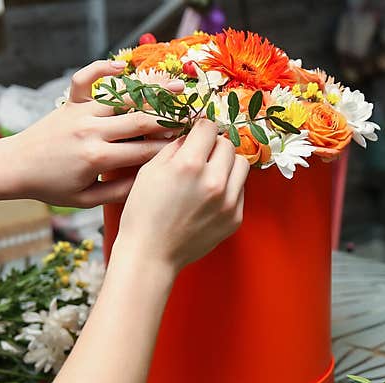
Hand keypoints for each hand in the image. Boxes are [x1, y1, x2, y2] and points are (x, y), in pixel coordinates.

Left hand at [0, 60, 184, 207]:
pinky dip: (104, 69)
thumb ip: (118, 192)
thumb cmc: (51, 188)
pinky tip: (124, 68)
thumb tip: (148, 184)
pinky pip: (88, 79)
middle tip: (197, 116)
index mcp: (97, 158)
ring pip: (123, 97)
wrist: (14, 167)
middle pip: (140, 120)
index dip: (170, 149)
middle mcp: (91, 130)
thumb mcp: (85, 200)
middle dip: (172, 118)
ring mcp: (80, 112)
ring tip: (179, 88)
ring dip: (153, 91)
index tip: (192, 146)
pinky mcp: (70, 103)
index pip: (143, 151)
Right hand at [113, 119, 249, 274]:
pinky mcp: (234, 218)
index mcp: (189, 164)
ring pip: (241, 165)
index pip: (209, 127)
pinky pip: (241, 190)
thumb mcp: (150, 171)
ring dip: (227, 164)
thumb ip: (175, 147)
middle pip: (227, 144)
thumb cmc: (144, 213)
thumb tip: (191, 135)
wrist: (151, 254)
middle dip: (214, 146)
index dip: (200, 129)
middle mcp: (213, 181)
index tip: (197, 135)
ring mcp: (228, 202)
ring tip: (210, 175)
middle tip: (201, 157)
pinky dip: (229, 188)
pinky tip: (210, 197)